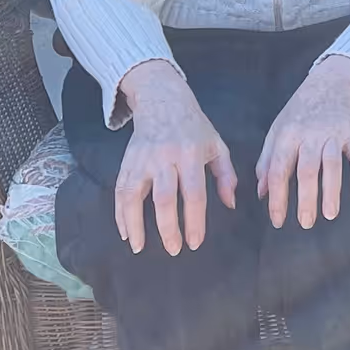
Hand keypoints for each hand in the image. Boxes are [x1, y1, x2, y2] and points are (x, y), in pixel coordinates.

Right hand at [115, 60, 236, 255]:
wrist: (162, 99)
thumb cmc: (194, 126)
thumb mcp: (217, 145)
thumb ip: (226, 175)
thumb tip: (230, 204)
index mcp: (191, 153)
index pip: (194, 192)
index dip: (194, 220)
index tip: (195, 242)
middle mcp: (165, 157)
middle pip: (164, 197)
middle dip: (168, 227)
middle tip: (173, 249)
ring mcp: (142, 159)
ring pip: (134, 195)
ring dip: (135, 223)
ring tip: (139, 247)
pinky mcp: (126, 161)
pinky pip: (120, 190)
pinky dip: (120, 213)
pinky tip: (125, 231)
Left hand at [258, 53, 349, 230]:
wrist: (331, 82)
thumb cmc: (300, 110)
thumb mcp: (277, 131)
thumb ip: (267, 161)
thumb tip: (261, 192)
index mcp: (287, 136)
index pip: (279, 171)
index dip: (277, 198)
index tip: (278, 220)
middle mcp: (310, 135)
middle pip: (307, 171)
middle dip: (306, 199)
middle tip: (306, 223)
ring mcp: (333, 133)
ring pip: (332, 165)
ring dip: (332, 191)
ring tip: (330, 215)